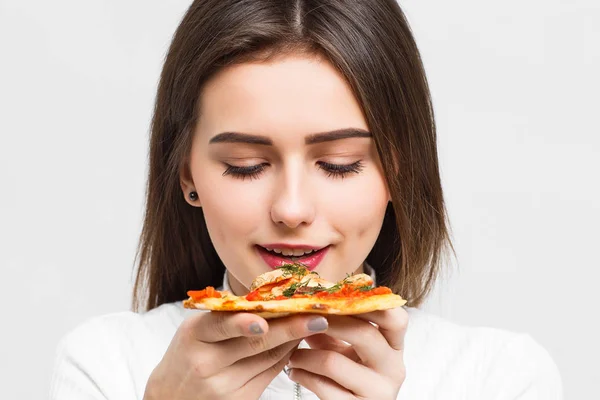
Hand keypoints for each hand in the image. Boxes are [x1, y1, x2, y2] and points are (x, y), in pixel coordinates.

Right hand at [143, 311, 328, 399]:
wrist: (172, 395)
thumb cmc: (189, 352)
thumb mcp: (197, 329)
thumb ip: (227, 315)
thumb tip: (271, 296)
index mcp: (194, 336)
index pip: (220, 326)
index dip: (242, 324)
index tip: (264, 320)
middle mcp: (207, 363)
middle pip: (254, 344)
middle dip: (289, 328)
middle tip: (317, 316)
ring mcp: (224, 386)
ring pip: (268, 358)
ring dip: (294, 339)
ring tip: (315, 322)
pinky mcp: (240, 399)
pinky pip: (271, 372)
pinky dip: (286, 355)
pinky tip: (297, 340)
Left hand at [286, 307, 408, 398]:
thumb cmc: (347, 375)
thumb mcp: (344, 348)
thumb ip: (333, 325)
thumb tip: (308, 298)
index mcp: (394, 347)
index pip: (396, 319)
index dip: (369, 304)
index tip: (338, 295)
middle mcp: (393, 368)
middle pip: (365, 333)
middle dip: (328, 322)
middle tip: (303, 317)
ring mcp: (379, 392)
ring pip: (333, 362)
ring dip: (304, 355)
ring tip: (291, 353)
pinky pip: (323, 388)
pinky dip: (302, 376)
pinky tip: (293, 371)